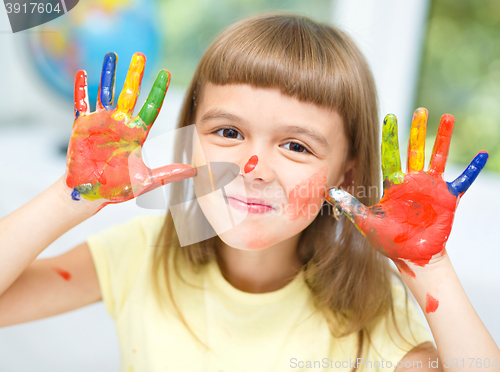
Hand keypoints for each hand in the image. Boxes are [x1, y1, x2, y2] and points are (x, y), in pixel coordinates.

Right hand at [65, 52, 195, 211]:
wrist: (90, 194)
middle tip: (141, 55)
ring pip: (106, 93)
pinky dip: (81, 89)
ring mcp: (101, 123)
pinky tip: (82, 73)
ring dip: (109, 74)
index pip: (150, 108)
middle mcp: (120, 124)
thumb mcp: (146, 180)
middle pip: (130, 94)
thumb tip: (194, 171)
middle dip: (136, 75)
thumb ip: (169, 173)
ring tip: (112, 55)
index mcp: (136, 134)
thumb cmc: (117, 188)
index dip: (158, 91)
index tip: (166, 73)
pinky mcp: (82, 127)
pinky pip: (81, 104)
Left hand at [325, 108, 487, 274]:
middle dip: (417, 131)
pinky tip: (482, 154)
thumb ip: (350, 206)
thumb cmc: (389, 239)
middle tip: (420, 109)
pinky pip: (463, 181)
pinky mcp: (448, 198)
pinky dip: (472, 169)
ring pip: (438, 157)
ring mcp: (431, 187)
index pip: (390, 155)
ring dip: (443, 138)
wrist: (411, 255)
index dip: (390, 137)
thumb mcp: (367, 223)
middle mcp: (413, 181)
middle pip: (415, 150)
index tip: (390, 117)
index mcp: (394, 184)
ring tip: (448, 117)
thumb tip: (328, 193)